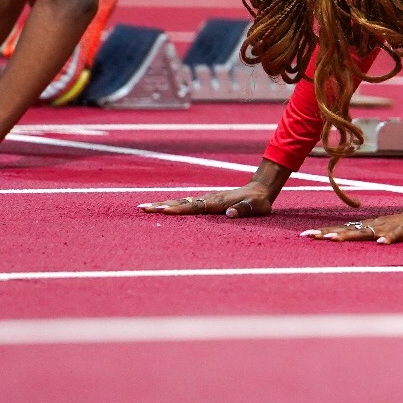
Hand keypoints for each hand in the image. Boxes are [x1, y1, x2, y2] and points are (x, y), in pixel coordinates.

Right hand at [139, 185, 275, 217]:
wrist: (259, 189)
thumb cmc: (258, 202)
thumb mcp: (256, 207)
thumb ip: (243, 210)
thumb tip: (230, 213)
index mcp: (216, 202)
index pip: (194, 207)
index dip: (179, 210)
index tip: (163, 211)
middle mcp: (207, 198)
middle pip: (180, 202)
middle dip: (161, 205)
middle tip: (142, 208)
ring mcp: (205, 198)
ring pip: (180, 201)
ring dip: (162, 204)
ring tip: (145, 207)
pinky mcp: (205, 200)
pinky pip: (185, 203)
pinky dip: (171, 205)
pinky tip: (162, 208)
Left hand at [301, 203, 402, 244]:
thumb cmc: (402, 226)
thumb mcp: (381, 233)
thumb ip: (366, 236)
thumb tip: (346, 239)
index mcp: (367, 227)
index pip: (342, 229)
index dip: (324, 232)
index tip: (305, 236)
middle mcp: (373, 226)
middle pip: (348, 230)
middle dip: (329, 233)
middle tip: (310, 236)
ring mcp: (387, 227)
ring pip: (365, 231)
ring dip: (349, 235)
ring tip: (333, 239)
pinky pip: (395, 235)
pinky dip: (387, 238)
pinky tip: (380, 243)